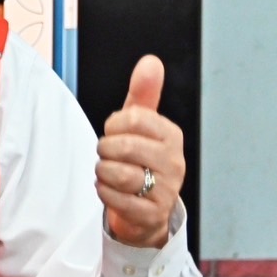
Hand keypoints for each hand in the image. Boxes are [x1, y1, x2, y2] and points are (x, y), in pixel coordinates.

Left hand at [95, 55, 184, 248]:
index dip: (114, 125)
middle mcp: (174, 162)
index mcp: (171, 135)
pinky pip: (114, 199)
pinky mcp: (151, 214)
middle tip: (109, 155)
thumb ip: (144, 92)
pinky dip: (104, 192)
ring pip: (116, 173)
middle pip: (122, 146)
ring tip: (110, 172)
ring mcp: (165, 190)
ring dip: (103, 172)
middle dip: (105, 150)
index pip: (132, 118)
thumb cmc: (141, 158)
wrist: (148, 207)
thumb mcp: (141, 124)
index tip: (116, 132)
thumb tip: (151, 62)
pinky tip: (111, 190)